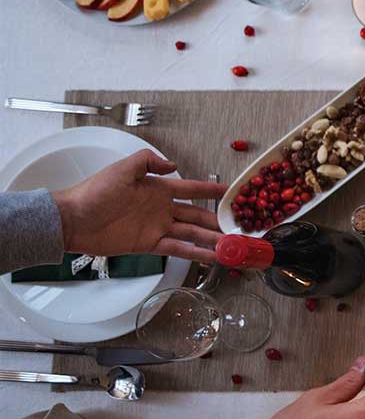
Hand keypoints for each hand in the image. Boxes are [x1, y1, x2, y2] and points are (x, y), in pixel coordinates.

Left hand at [51, 149, 226, 263]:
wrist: (73, 219)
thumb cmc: (95, 192)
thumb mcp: (122, 169)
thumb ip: (148, 161)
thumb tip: (173, 165)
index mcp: (158, 189)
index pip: (191, 189)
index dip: (210, 190)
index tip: (230, 192)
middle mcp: (162, 209)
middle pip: (197, 215)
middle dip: (217, 221)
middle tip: (237, 228)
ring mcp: (157, 228)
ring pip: (192, 234)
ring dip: (211, 240)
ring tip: (231, 246)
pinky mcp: (149, 245)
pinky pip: (178, 249)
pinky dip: (196, 253)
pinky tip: (211, 257)